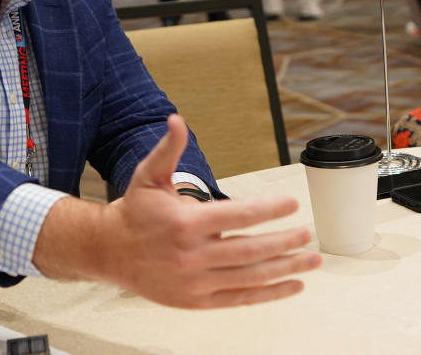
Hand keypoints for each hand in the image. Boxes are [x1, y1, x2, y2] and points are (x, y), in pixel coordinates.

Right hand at [96, 114, 319, 307]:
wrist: (110, 251)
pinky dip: (270, 294)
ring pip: (250, 277)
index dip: (269, 209)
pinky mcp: (197, 301)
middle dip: (284, 241)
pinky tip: (293, 285)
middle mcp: (192, 255)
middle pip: (250, 250)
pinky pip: (241, 299)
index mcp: (185, 223)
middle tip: (306, 232)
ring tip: (310, 258)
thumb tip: (177, 119)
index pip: (238, 216)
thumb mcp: (148, 175)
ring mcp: (195, 282)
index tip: (292, 204)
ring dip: (286, 268)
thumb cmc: (135, 211)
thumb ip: (169, 148)